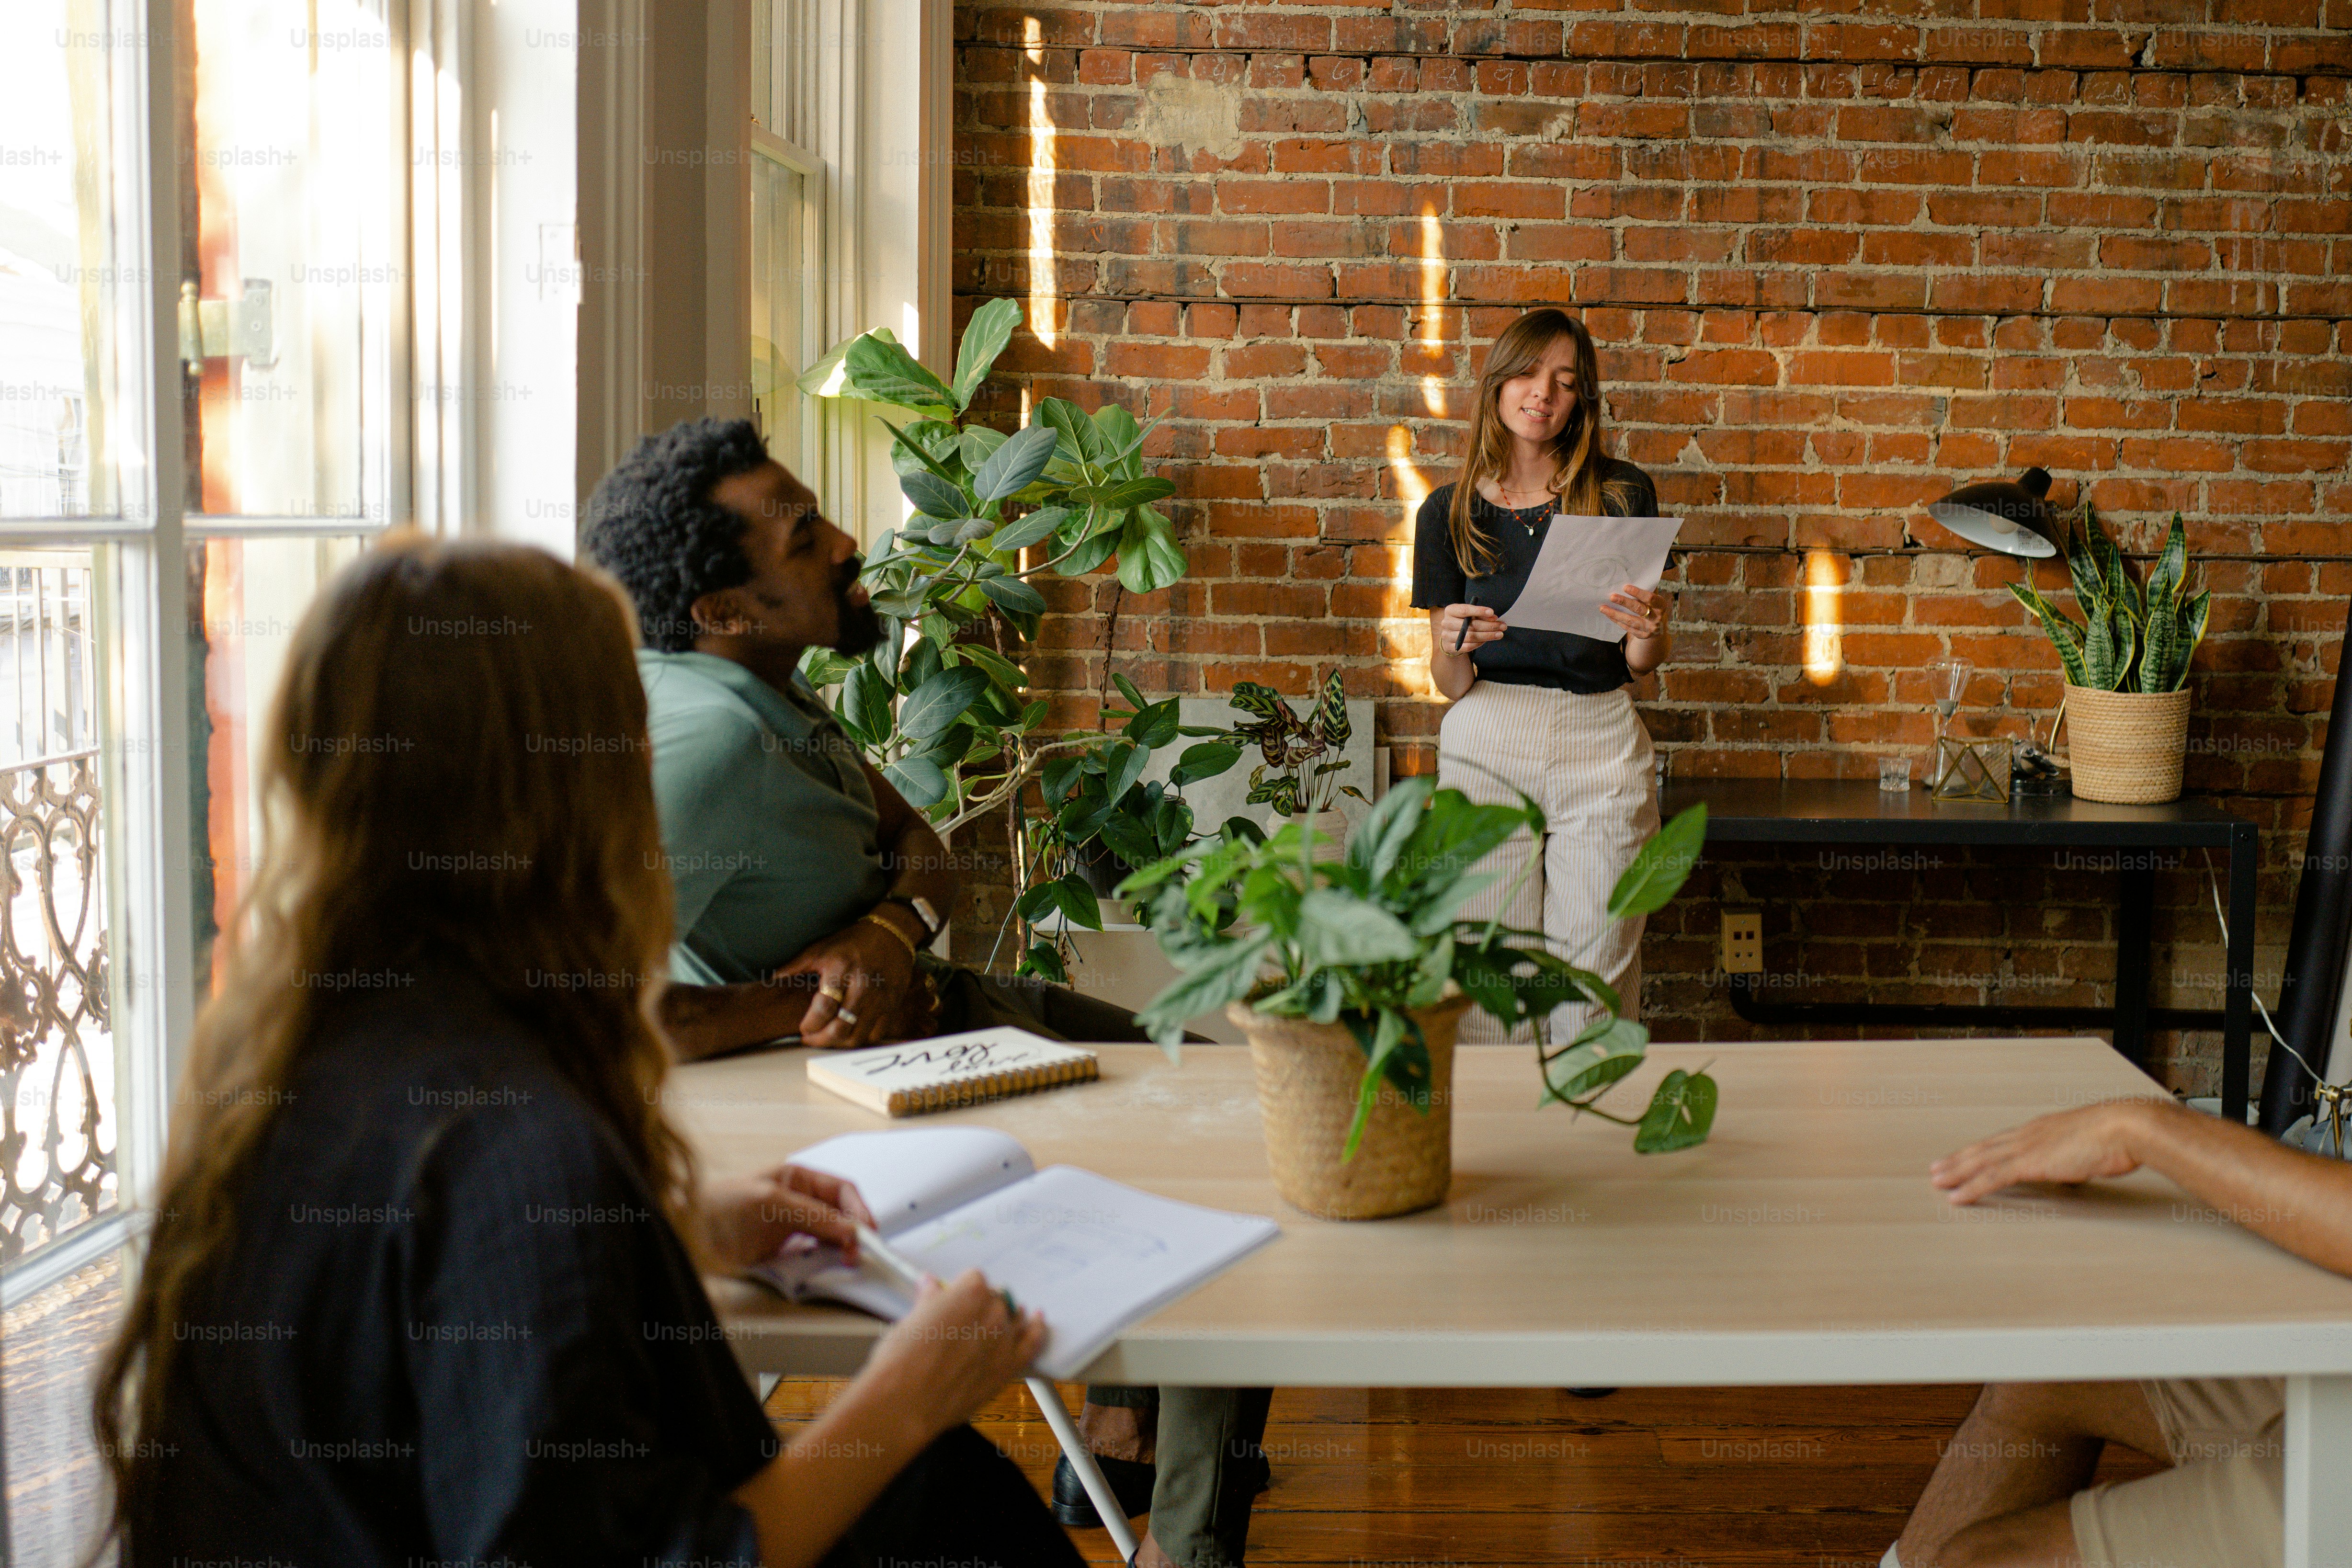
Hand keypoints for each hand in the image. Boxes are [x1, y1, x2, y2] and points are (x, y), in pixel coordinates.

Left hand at [702, 1163, 876, 1269]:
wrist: (688, 1234)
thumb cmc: (721, 1206)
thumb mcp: (770, 1202)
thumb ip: (812, 1214)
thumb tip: (849, 1229)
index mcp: (799, 1180)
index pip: (842, 1192)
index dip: (859, 1211)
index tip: (867, 1234)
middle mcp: (800, 1203)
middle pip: (841, 1217)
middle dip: (854, 1234)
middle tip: (859, 1254)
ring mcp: (793, 1229)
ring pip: (831, 1239)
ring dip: (842, 1251)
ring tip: (846, 1262)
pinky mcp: (784, 1253)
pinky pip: (813, 1258)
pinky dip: (824, 1264)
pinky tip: (825, 1268)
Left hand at [772, 921, 918, 1048]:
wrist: (892, 935)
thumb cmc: (852, 942)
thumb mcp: (822, 948)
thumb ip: (796, 965)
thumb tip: (773, 979)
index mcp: (841, 969)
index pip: (824, 1007)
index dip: (810, 1024)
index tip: (803, 1028)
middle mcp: (863, 986)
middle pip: (841, 1027)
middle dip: (821, 1040)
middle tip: (810, 1038)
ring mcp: (880, 999)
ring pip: (858, 1036)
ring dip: (839, 1043)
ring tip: (827, 1037)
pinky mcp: (892, 1006)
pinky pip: (875, 1035)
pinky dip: (860, 1039)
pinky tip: (848, 1033)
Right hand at [853, 1270, 1048, 1445]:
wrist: (905, 1403)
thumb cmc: (902, 1360)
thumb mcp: (912, 1319)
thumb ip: (929, 1300)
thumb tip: (930, 1285)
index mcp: (970, 1292)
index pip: (974, 1280)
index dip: (961, 1291)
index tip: (951, 1302)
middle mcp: (993, 1312)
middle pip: (994, 1299)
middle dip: (980, 1307)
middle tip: (960, 1324)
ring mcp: (1005, 1340)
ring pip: (1014, 1318)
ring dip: (1005, 1318)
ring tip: (995, 1321)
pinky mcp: (1009, 1367)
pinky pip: (1033, 1342)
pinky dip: (1037, 1329)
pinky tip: (1037, 1320)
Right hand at [1439, 602, 1506, 653]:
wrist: (1450, 635)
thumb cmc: (1462, 621)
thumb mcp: (1470, 614)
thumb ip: (1480, 615)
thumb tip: (1494, 618)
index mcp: (1450, 610)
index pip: (1464, 610)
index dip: (1479, 611)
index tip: (1492, 612)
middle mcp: (1446, 622)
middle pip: (1470, 625)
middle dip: (1489, 626)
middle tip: (1502, 626)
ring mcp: (1447, 636)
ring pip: (1470, 637)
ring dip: (1487, 635)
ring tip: (1499, 634)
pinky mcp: (1450, 647)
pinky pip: (1468, 646)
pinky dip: (1480, 643)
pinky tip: (1488, 639)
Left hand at [1601, 584, 1668, 640]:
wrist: (1659, 628)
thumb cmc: (1653, 608)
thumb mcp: (1654, 600)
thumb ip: (1646, 591)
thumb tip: (1631, 579)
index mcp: (1661, 605)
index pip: (1650, 598)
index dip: (1638, 592)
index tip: (1625, 587)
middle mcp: (1656, 618)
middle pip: (1638, 609)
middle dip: (1624, 602)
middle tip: (1612, 597)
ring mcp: (1649, 628)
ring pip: (1630, 620)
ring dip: (1615, 614)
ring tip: (1603, 608)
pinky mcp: (1641, 635)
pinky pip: (1626, 627)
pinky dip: (1616, 620)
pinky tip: (1608, 614)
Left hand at [1929, 1100, 2162, 1205]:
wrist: (2127, 1128)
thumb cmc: (2120, 1136)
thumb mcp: (2093, 1146)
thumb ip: (2078, 1156)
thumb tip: (2077, 1168)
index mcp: (2043, 1129)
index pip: (2003, 1141)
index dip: (1982, 1149)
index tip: (1965, 1155)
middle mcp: (2029, 1135)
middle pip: (1984, 1148)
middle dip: (1959, 1158)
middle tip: (1937, 1167)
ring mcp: (2027, 1147)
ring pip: (1980, 1161)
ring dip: (1956, 1171)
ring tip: (1937, 1180)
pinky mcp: (2030, 1162)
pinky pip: (1992, 1177)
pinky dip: (1971, 1187)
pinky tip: (1956, 1196)